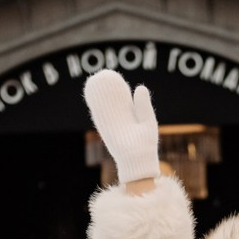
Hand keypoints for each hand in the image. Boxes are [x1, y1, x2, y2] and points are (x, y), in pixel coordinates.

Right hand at [83, 70, 159, 184]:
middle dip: (109, 92)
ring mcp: (111, 126)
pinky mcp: (105, 130)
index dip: (121, 92)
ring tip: (96, 81)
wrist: (137, 160)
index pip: (125, 104)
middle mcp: (120, 123)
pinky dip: (94, 104)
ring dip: (99, 96)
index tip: (119, 82)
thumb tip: (140, 87)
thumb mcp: (147, 121)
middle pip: (113, 104)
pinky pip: (98, 114)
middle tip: (105, 77)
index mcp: (132, 120)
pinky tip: (91, 93)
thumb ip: (143, 106)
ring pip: (104, 108)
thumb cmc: (145, 145)